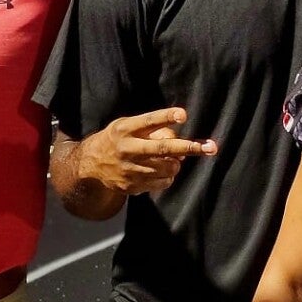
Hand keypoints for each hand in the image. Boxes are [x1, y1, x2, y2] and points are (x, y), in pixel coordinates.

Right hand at [76, 108, 216, 194]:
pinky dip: (168, 176)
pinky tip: (160, 171)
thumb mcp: (127, 126)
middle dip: (188, 147)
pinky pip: (162, 182)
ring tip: (170, 159)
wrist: (90, 165)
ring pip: (167, 168)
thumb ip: (151, 130)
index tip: (183, 115)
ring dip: (176, 163)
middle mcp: (126, 149)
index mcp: (124, 130)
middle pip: (162, 148)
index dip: (165, 117)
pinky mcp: (132, 186)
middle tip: (211, 147)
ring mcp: (129, 170)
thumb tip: (180, 141)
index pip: (147, 121)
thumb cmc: (117, 140)